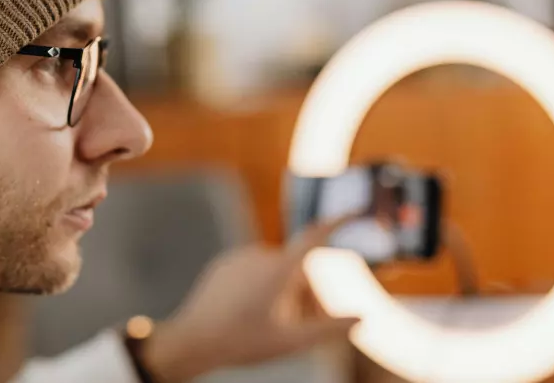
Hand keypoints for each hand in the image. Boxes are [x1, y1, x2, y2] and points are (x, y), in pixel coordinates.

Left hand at [140, 215, 360, 381]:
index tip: (354, 210)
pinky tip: (256, 313)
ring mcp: (239, 258)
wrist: (192, 342)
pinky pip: (254, 270)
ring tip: (281, 325)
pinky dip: (264, 286)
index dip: (337, 221)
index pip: (314, 236)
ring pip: (277, 270)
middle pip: (298, 269)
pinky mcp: (225, 265)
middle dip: (309, 293)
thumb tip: (361, 318)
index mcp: (277, 269)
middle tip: (310, 326)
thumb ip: (328, 329)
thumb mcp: (290, 341)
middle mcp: (259, 255)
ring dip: (286, 292)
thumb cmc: (241, 343)